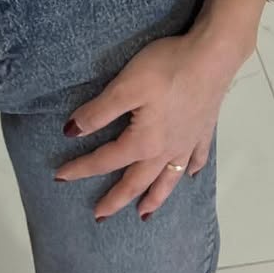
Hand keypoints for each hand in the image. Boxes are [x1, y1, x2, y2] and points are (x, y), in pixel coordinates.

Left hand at [54, 11, 254, 221]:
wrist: (213, 56)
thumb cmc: (167, 67)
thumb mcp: (125, 86)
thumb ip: (98, 112)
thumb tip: (72, 132)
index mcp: (144, 141)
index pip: (106, 160)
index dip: (81, 168)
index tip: (60, 177)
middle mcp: (166, 149)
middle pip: (137, 181)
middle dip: (117, 199)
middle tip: (100, 216)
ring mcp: (188, 142)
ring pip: (167, 179)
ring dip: (154, 198)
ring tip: (144, 214)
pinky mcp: (203, 130)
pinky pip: (194, 158)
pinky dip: (189, 170)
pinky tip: (188, 174)